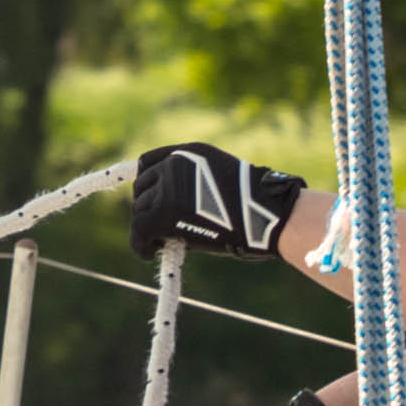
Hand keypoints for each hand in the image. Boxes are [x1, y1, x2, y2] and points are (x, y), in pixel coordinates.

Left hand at [129, 141, 310, 260]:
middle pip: (142, 187)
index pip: (148, 161)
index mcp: (190, 152)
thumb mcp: (222, 178)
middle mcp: (175, 163)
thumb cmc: (255, 205)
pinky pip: (139, 230)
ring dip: (146, 228)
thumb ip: (196, 182)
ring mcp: (168, 187)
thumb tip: (172, 207)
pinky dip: (140, 245)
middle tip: (159, 227)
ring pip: (139, 210)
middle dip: (147, 207)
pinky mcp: (164, 212)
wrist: (266, 215)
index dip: (147, 184)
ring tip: (157, 243)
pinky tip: (148, 253)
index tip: (149, 199)